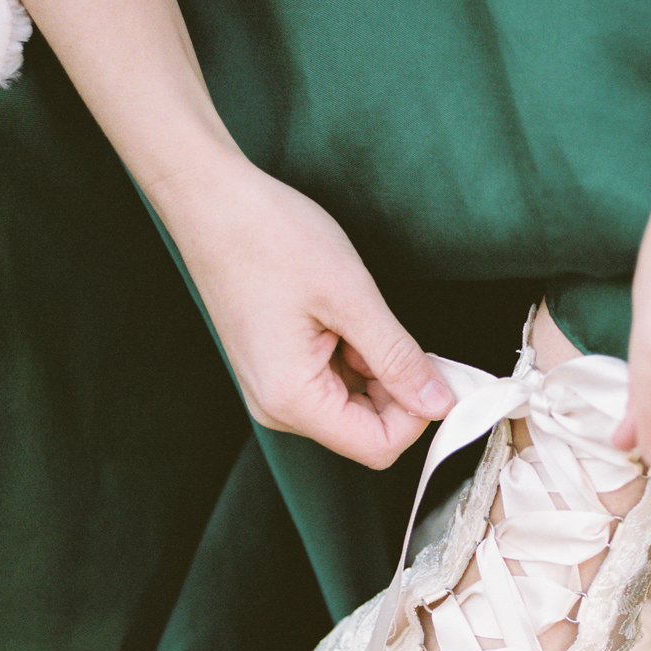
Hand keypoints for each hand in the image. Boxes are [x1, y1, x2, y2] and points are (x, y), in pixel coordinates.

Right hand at [153, 152, 452, 468]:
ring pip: (354, 408)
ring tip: (367, 319)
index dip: (418, 415)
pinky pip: (333, 386)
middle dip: (401, 393)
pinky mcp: (278, 371)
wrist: (211, 203)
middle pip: (367, 432)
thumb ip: (398, 358)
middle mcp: (279, 408)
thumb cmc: (270, 238)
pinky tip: (348, 320)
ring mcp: (275, 391)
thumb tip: (439, 401)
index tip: (436, 371)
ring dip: (379, 373)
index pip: (378, 447)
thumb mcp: (351, 297)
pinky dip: (357, 361)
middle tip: (411, 339)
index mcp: (292, 399)